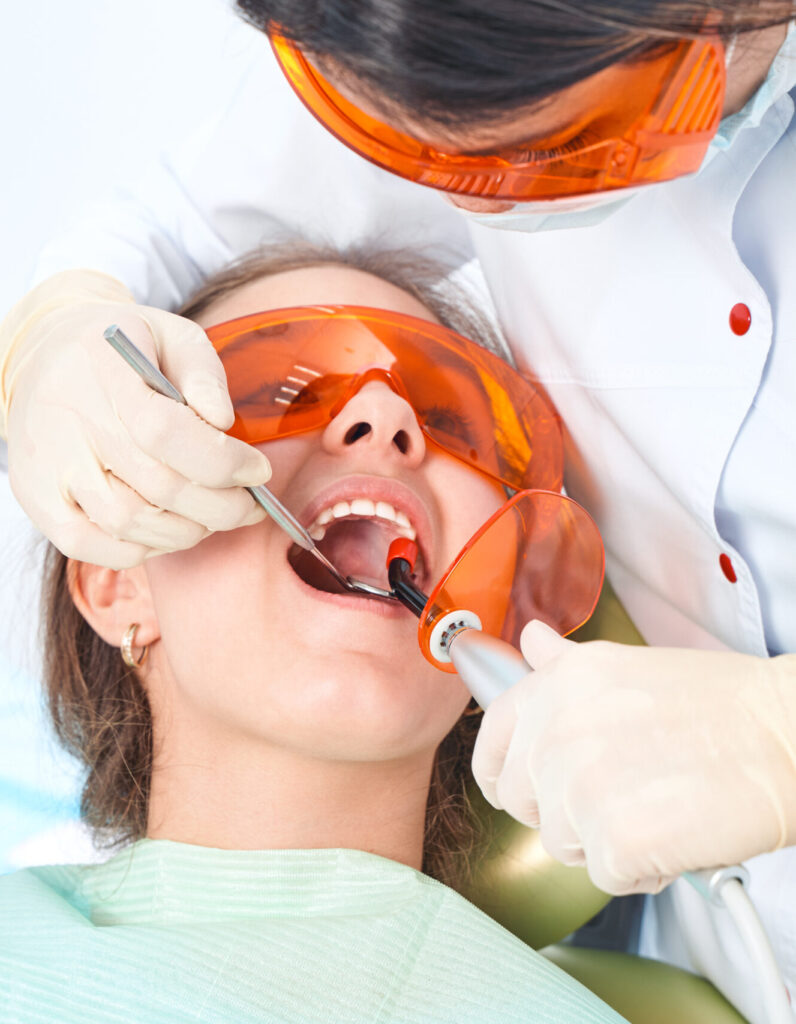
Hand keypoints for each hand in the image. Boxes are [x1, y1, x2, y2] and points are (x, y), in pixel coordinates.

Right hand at [0, 270, 270, 566]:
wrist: (42, 355)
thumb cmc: (123, 350)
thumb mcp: (170, 334)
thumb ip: (202, 373)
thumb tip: (222, 420)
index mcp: (105, 372)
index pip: (166, 432)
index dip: (223, 462)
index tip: (259, 471)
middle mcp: (70, 422)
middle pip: (157, 487)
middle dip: (222, 507)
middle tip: (250, 505)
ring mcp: (49, 466)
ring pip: (128, 523)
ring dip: (186, 531)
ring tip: (213, 516)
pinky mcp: (38, 498)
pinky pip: (89, 545)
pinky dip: (139, 549)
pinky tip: (168, 530)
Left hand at [472, 620, 795, 893]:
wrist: (786, 734)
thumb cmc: (720, 704)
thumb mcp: (626, 664)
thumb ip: (564, 665)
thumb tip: (531, 642)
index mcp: (555, 685)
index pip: (491, 744)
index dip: (506, 774)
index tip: (527, 788)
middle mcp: (557, 730)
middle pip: (523, 802)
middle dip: (564, 808)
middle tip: (621, 789)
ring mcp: (581, 786)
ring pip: (562, 843)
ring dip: (604, 838)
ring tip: (656, 804)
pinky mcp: (615, 839)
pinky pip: (603, 875)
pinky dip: (639, 870)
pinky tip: (672, 834)